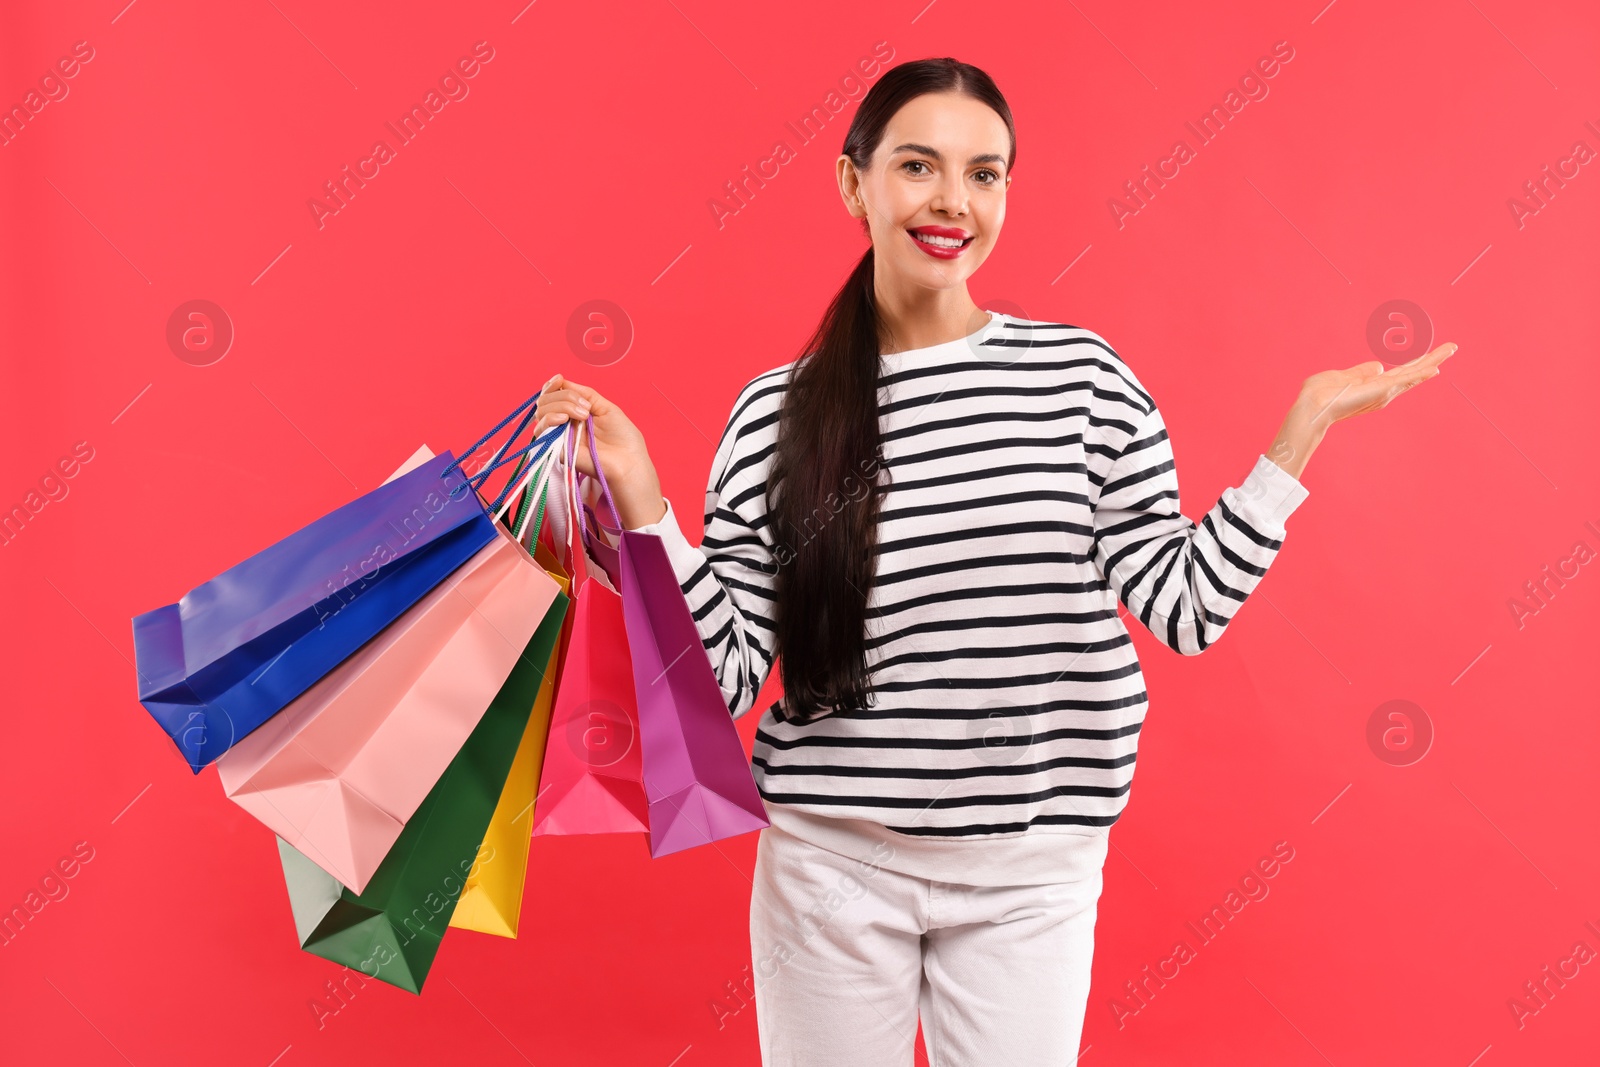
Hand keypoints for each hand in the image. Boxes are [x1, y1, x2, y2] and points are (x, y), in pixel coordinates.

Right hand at [533, 373, 666, 527]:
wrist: (628, 461)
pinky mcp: (556, 449)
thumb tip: (563, 381)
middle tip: (585, 407)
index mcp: (575, 412)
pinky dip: (550, 419)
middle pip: (545, 401)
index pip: (553, 394)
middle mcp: (564, 423)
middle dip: (563, 396)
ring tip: (582, 415)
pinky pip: (542, 430)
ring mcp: (559, 436)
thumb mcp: (605, 407)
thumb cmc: (623, 437)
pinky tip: (564, 419)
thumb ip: (584, 394)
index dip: (552, 385)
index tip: (559, 378)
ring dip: (561, 405)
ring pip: (541, 412)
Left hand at [1301, 342, 1457, 427]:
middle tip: (1452, 347)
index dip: (1417, 363)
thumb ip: (1362, 371)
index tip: (1431, 355)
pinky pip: (1405, 381)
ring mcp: (1384, 391)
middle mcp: (1383, 391)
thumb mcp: (1345, 376)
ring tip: (1450, 348)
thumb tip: (1379, 366)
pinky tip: (1436, 369)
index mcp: (1375, 385)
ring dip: (1433, 360)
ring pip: (1414, 374)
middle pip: (1413, 372)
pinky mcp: (1381, 390)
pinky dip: (1420, 375)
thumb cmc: (1321, 393)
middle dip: (1433, 359)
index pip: (1401, 372)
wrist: (1312, 406)